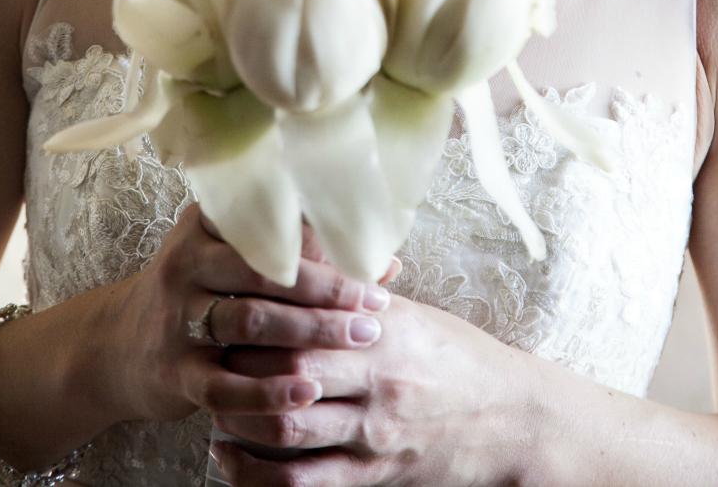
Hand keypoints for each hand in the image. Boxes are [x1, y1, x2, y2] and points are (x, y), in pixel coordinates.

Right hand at [106, 204, 392, 427]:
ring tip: (359, 338)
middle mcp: (187, 264)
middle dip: (328, 288)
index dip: (325, 238)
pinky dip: (268, 390)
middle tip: (376, 303)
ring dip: (311, 332)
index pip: (270, 223)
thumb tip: (386, 263)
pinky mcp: (174, 371)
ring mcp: (177, 318)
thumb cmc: (197, 292)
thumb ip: (300, 256)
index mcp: (205, 226)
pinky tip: (307, 391)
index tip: (371, 252)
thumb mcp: (231, 259)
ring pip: (251, 322)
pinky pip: (225, 384)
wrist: (119, 346)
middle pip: (265, 271)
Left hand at [209, 293, 532, 486]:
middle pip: (288, 363)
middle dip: (238, 357)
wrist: (513, 421)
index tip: (224, 296)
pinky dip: (256, 475)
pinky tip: (229, 457)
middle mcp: (377, 377)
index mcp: (384, 328)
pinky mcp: (375, 478)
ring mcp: (375, 432)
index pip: (306, 312)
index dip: (258, 306)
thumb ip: (360, 292)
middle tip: (204, 345)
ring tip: (209, 400)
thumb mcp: (414, 315)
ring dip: (239, 415)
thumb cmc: (458, 358)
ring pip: (288, 424)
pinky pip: (303, 483)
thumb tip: (308, 252)